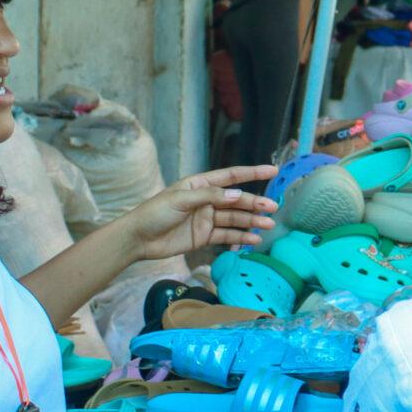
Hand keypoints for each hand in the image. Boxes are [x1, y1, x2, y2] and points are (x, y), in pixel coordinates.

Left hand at [116, 166, 279, 264]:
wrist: (138, 239)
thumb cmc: (155, 213)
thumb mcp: (181, 200)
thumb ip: (210, 196)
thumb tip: (238, 195)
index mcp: (200, 185)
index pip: (231, 177)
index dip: (252, 173)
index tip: (272, 171)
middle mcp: (207, 200)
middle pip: (236, 201)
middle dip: (255, 203)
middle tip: (273, 207)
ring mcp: (206, 219)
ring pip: (235, 219)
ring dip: (251, 221)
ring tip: (268, 225)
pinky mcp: (204, 237)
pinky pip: (227, 236)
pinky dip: (241, 238)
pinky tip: (254, 240)